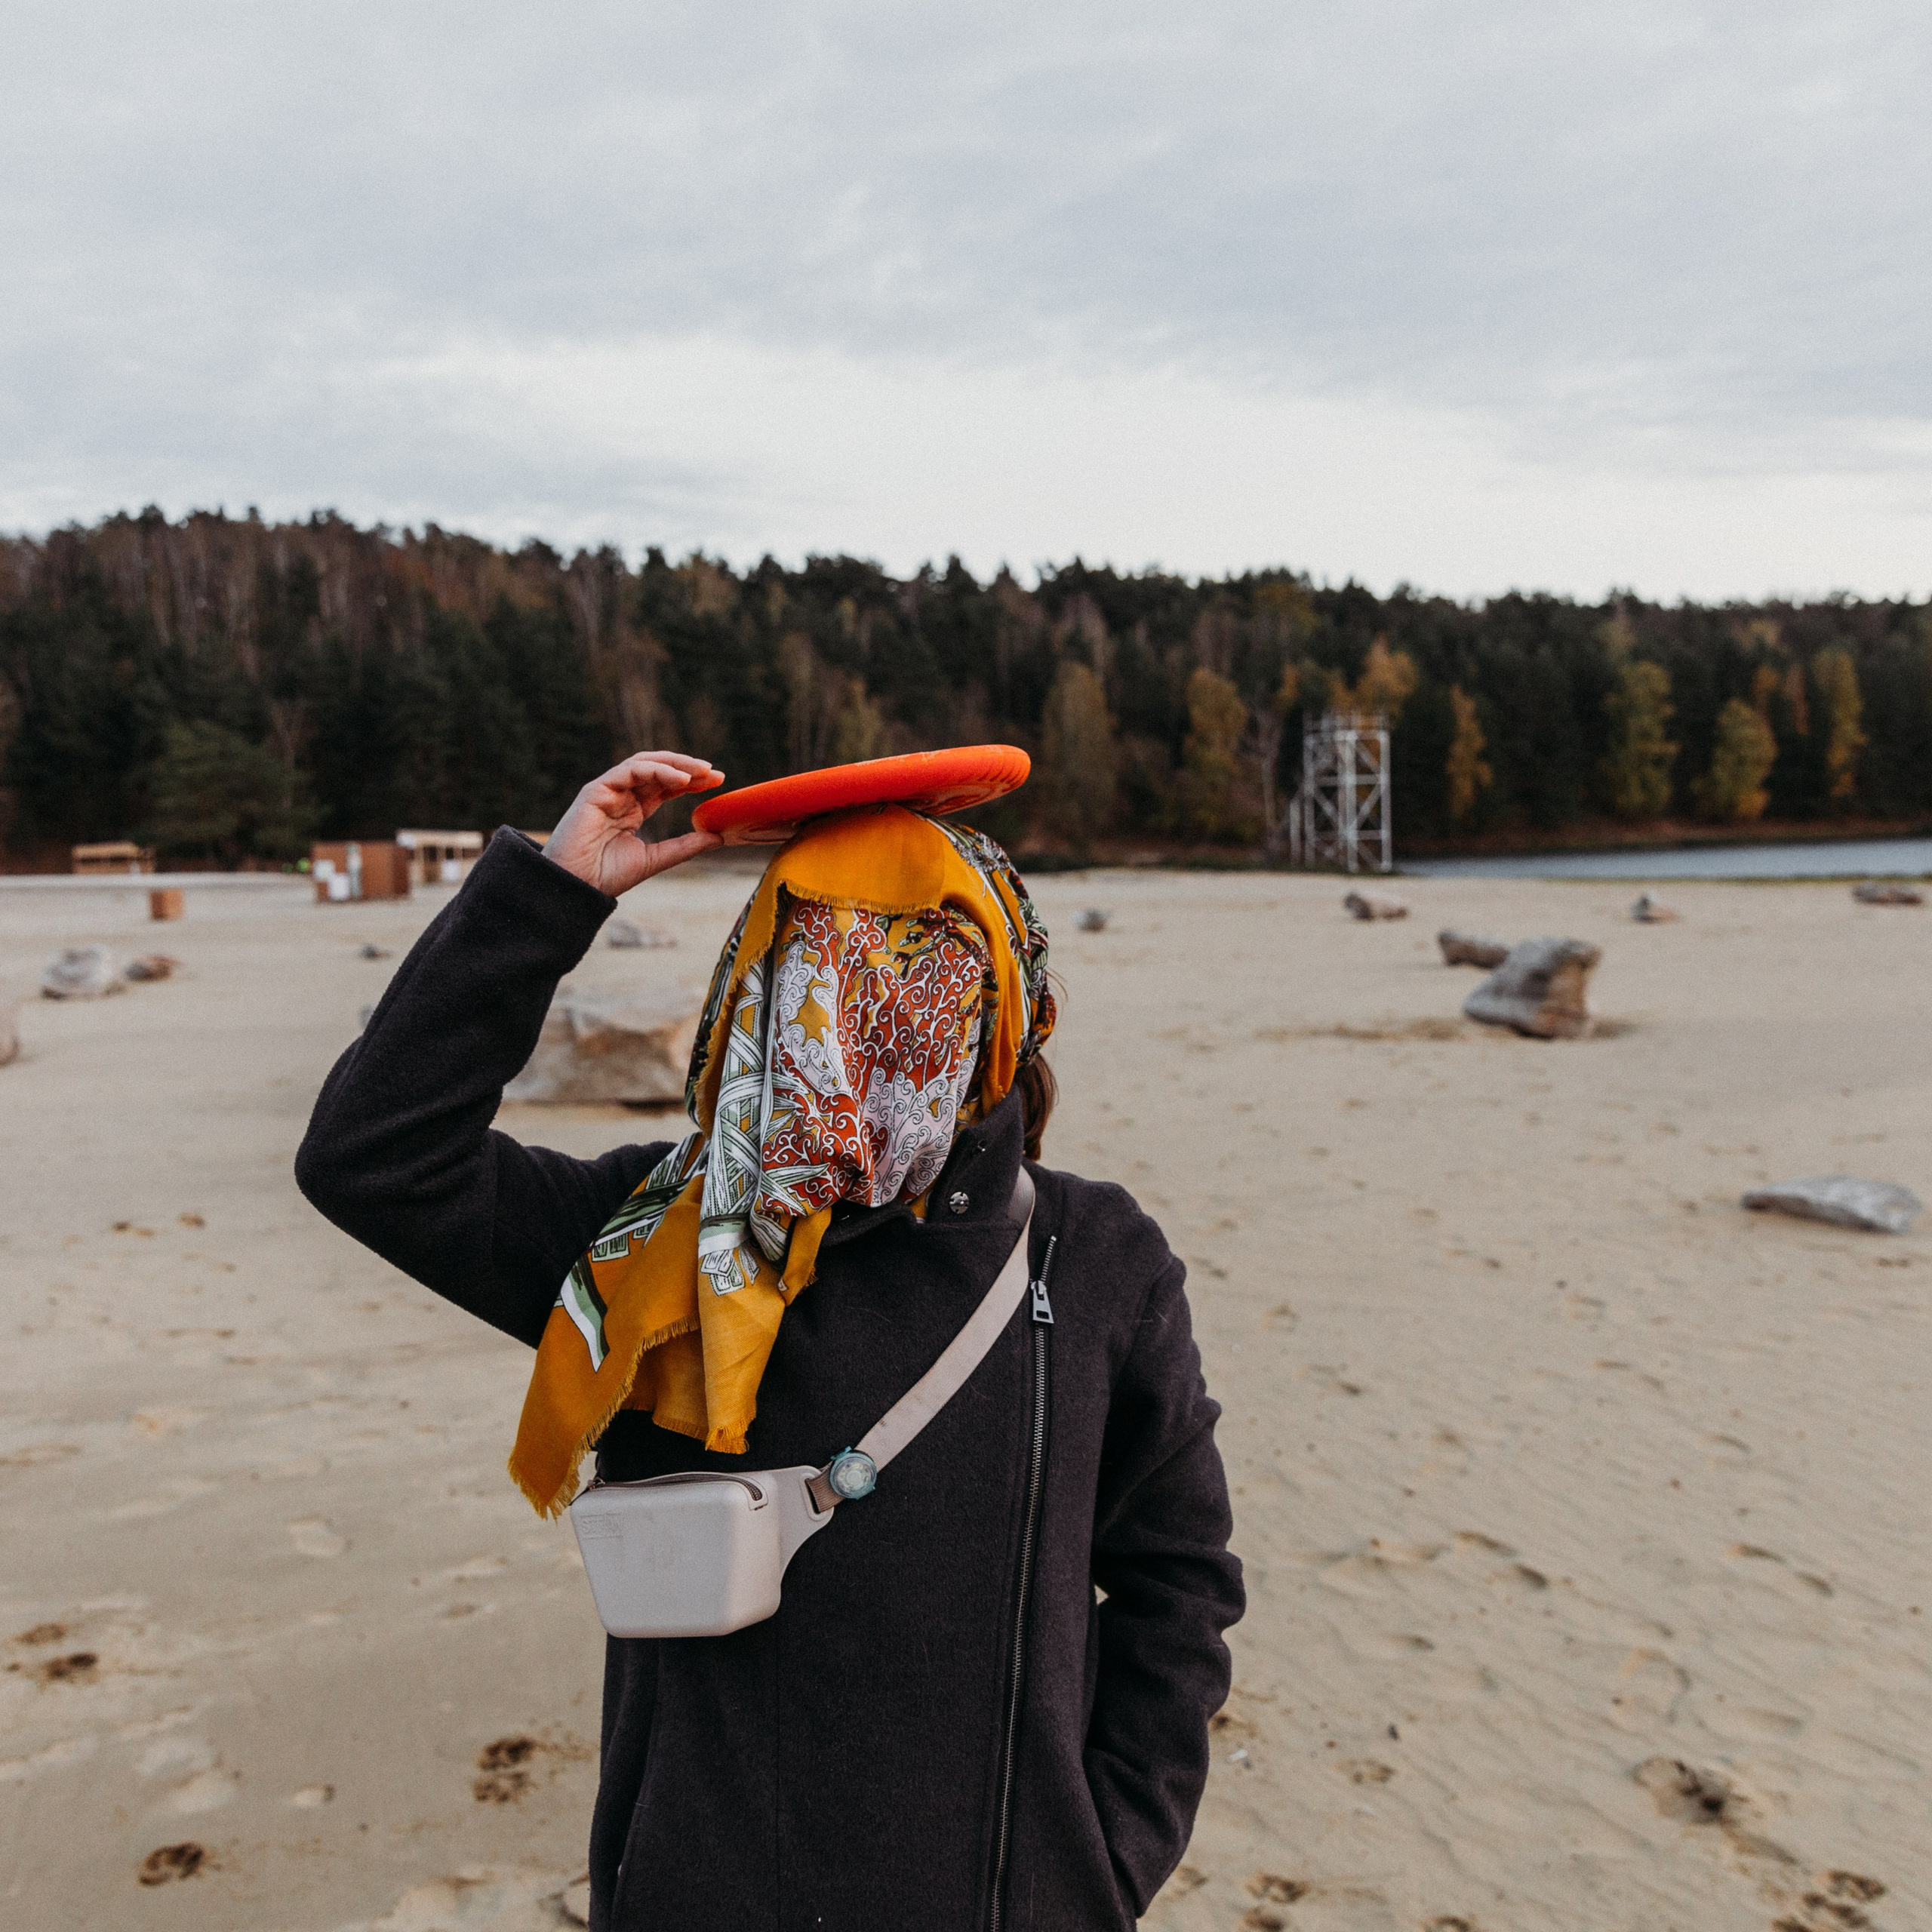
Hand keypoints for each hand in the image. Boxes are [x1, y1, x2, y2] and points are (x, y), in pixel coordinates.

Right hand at [541, 752, 725, 896]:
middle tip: (716, 773)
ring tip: (702, 772)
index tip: (719, 782)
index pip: (666, 787)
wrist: (576, 887)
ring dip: (676, 764)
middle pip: (659, 771)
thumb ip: (684, 847)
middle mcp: (622, 796)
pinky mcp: (595, 790)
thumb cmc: (606, 876)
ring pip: (645, 763)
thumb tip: (718, 837)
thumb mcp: (655, 859)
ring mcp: (608, 791)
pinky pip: (629, 770)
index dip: (692, 781)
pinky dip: (656, 770)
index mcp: (633, 810)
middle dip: (688, 768)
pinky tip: (679, 780)